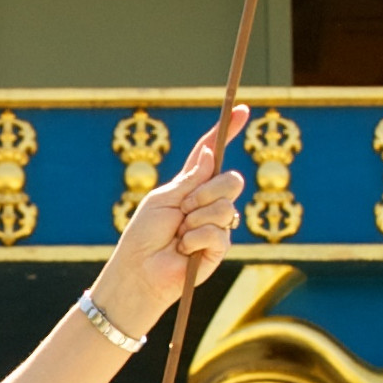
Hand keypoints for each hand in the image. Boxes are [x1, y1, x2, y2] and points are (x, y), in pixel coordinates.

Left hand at [96, 106, 247, 338]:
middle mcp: (207, 202)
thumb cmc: (143, 236)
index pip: (212, 153)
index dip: (227, 132)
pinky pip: (219, 232)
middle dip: (207, 191)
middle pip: (230, 179)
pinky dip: (196, 239)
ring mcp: (216, 224)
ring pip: (226, 206)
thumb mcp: (162, 199)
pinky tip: (184, 250)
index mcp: (190, 185)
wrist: (140, 272)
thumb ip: (189, 179)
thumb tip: (210, 154)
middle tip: (183, 209)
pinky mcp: (219, 247)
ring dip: (197, 218)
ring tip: (179, 235)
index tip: (242, 110)